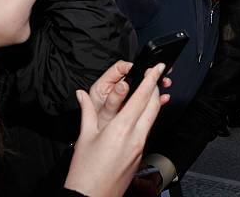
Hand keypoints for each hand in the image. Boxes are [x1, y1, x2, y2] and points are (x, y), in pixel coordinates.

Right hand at [64, 63, 170, 196]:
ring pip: (152, 118)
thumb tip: (81, 95)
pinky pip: (147, 130)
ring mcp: (140, 147)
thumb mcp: (84, 137)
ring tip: (149, 91)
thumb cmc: (85, 172)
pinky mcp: (141, 155)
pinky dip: (147, 117)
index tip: (157, 68)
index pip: (142, 97)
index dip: (151, 79)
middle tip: (154, 75)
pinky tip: (140, 115)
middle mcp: (136, 137)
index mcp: (121, 129)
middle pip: (153, 106)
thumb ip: (87, 112)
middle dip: (156, 88)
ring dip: (153, 102)